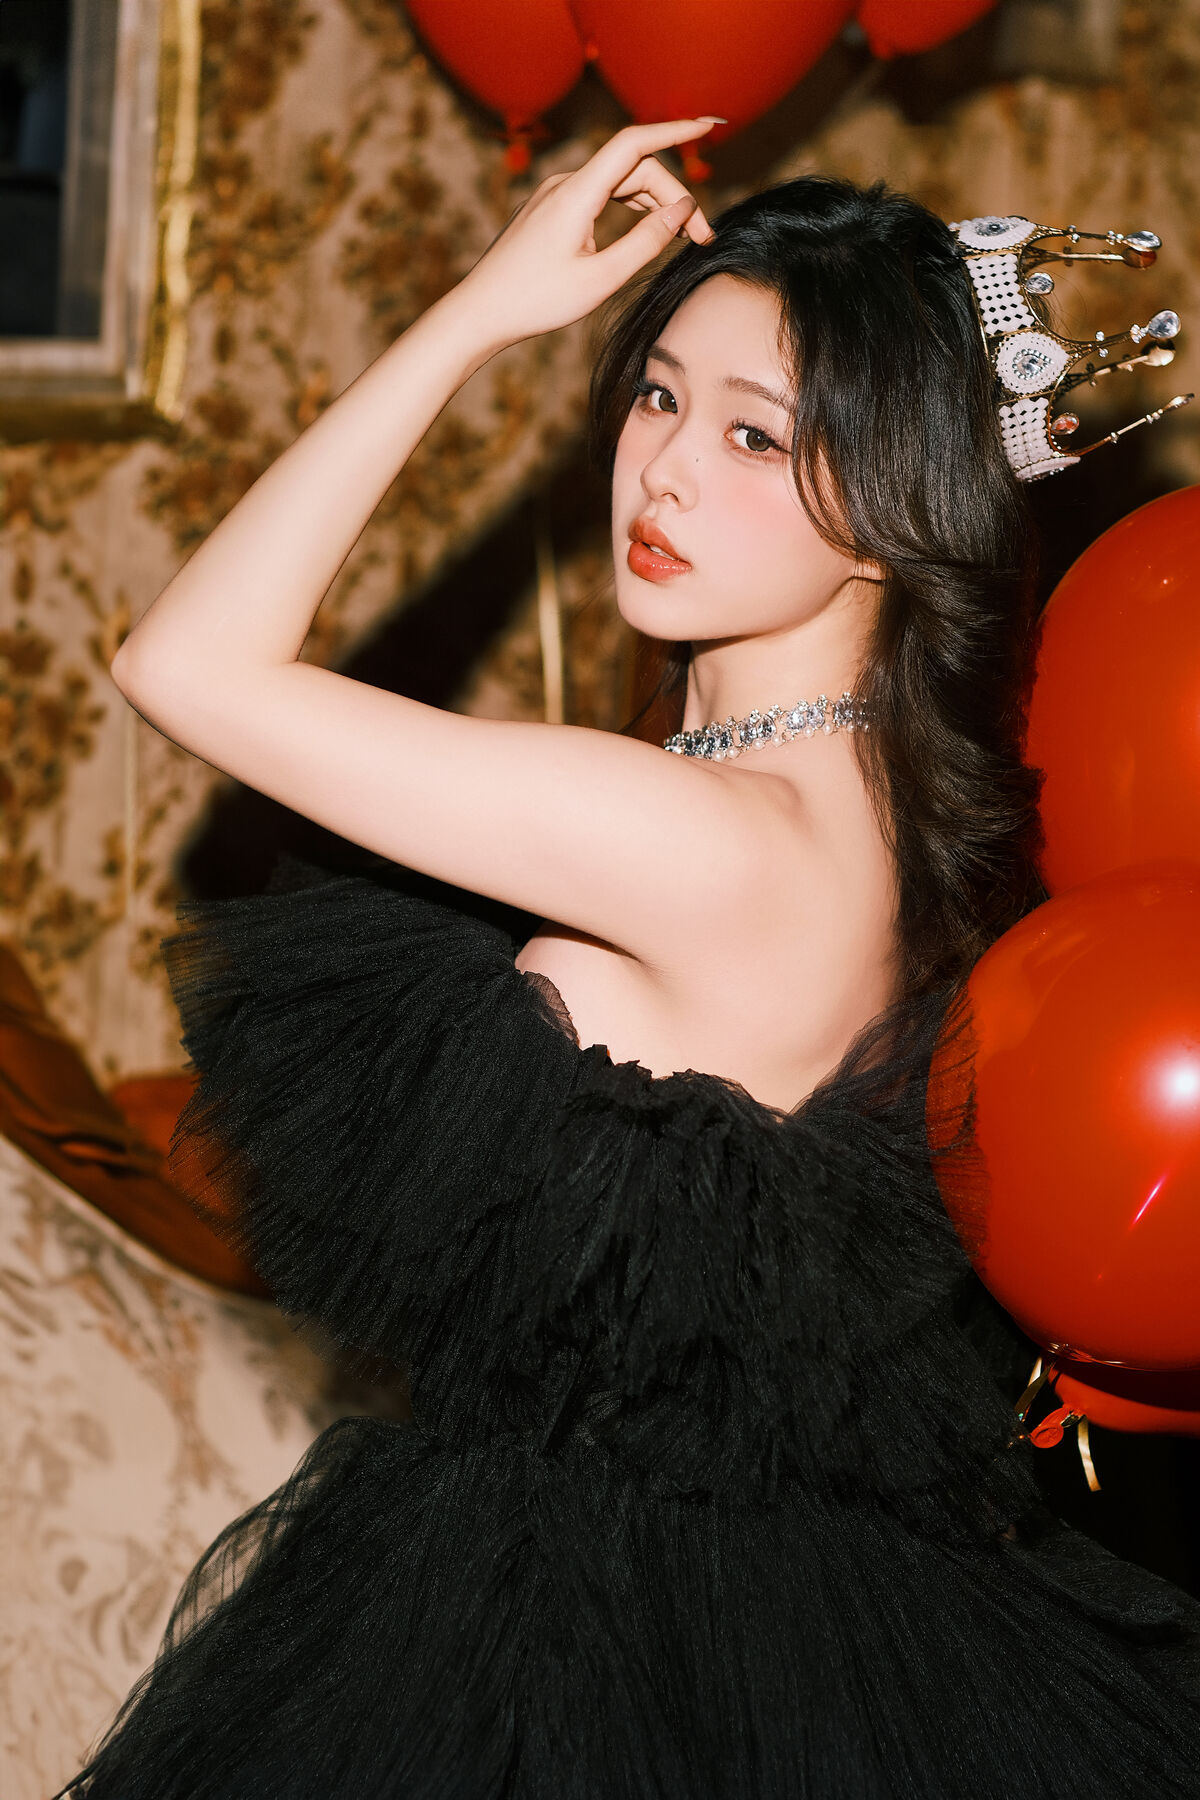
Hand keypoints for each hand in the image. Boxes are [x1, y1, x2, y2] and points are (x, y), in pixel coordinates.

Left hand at [455, 119, 719, 347]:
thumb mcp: (601, 280)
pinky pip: (601, 195)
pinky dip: (632, 207)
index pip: (635, 144)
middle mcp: (566, 184)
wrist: (482, 311)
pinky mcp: (553, 209)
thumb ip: (646, 242)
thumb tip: (682, 210)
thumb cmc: (536, 301)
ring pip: (620, 182)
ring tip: (685, 237)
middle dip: (674, 195)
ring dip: (656, 203)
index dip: (675, 131)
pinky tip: (649, 228)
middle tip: (702, 238)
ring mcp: (557, 195)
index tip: (708, 126)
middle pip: (635, 169)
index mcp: (577, 193)